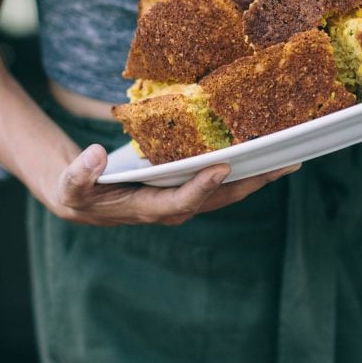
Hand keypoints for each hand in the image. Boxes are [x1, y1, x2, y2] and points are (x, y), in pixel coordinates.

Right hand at [54, 145, 300, 226]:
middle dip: (252, 182)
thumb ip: (79, 173)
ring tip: (290, 158)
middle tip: (284, 163)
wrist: (85, 198)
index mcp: (148, 209)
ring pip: (229, 192)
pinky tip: (265, 153)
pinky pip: (223, 181)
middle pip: (220, 198)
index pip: (181, 202)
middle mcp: (174, 209)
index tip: (222, 166)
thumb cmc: (78, 190)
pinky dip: (246, 169)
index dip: (202, 187)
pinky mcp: (190, 188)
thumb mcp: (71, 184)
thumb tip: (95, 155)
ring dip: (259, 177)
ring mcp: (186, 200)